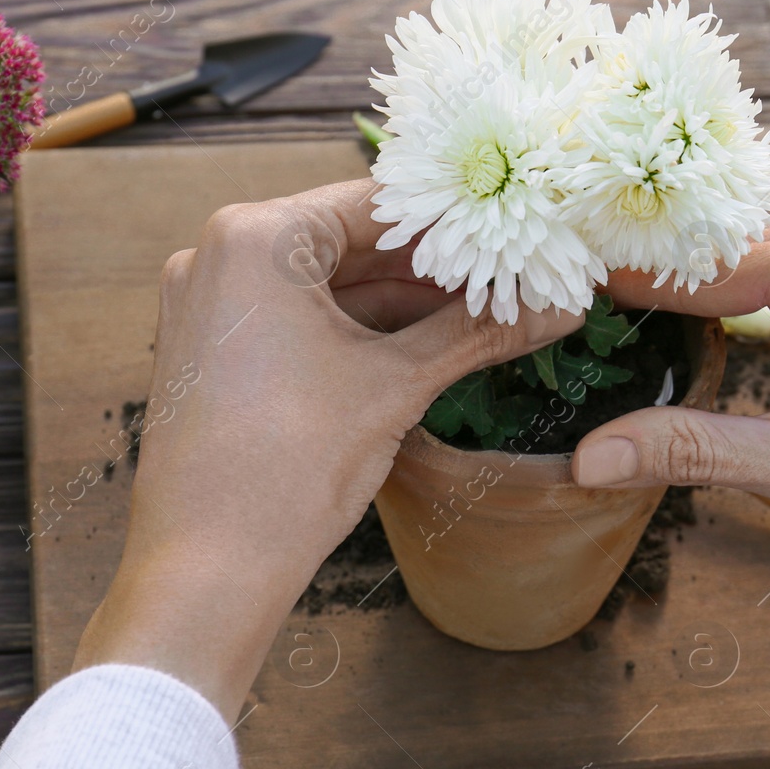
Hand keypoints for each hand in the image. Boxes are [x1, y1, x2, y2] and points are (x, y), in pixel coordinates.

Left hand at [71, 179, 580, 720]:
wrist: (208, 567)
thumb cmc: (289, 467)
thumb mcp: (396, 386)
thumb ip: (479, 333)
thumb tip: (562, 306)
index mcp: (256, 238)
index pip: (378, 201)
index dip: (455, 219)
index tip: (517, 231)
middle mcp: (221, 254)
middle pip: (353, 241)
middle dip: (435, 267)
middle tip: (515, 276)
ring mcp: (212, 304)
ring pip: (329, 284)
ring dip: (404, 302)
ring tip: (488, 313)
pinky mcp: (215, 351)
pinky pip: (300, 320)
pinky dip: (360, 331)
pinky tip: (429, 345)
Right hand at [570, 211, 769, 637]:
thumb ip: (690, 450)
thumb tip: (588, 459)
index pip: (713, 264)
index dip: (637, 280)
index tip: (571, 281)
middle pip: (750, 252)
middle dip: (677, 278)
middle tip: (595, 296)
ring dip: (729, 288)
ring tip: (649, 308)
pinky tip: (741, 322)